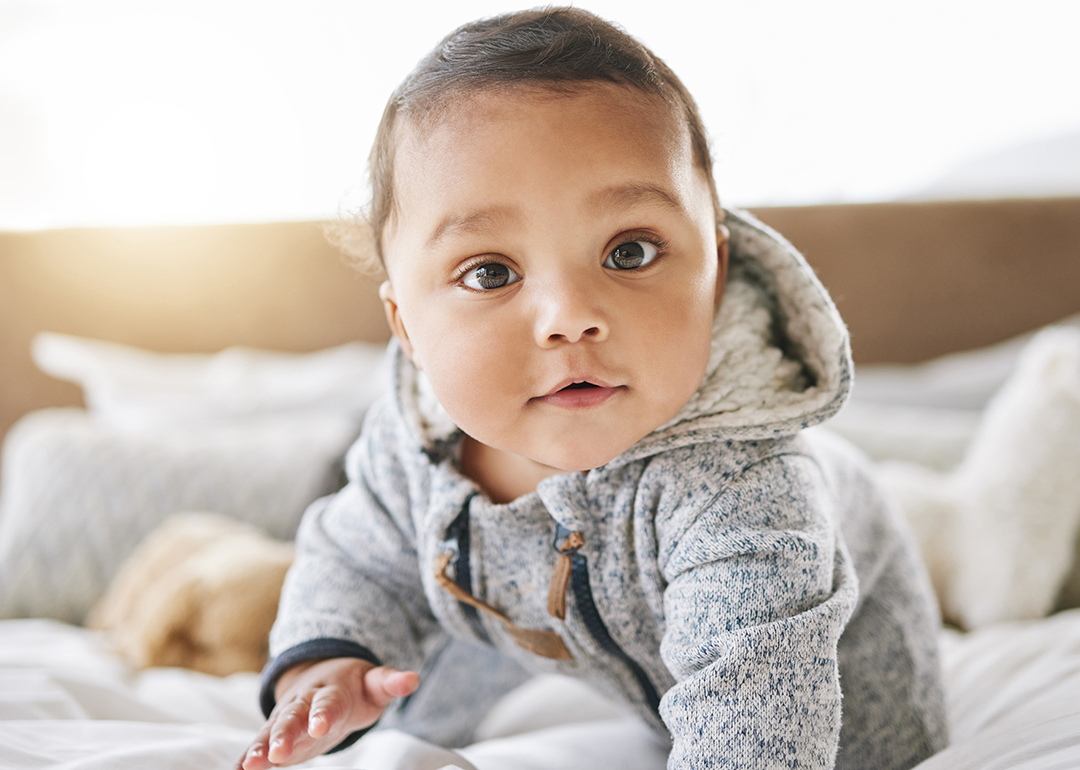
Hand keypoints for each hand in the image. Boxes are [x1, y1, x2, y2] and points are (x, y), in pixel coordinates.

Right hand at [238, 657, 419, 768]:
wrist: (321, 674)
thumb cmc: (353, 686)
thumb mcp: (373, 683)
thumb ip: (389, 683)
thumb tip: (413, 678)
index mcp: (330, 690)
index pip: (328, 702)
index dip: (323, 714)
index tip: (319, 727)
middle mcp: (303, 701)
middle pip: (293, 717)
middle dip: (284, 734)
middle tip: (277, 753)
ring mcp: (286, 716)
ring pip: (271, 730)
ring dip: (261, 747)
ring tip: (250, 766)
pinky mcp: (275, 732)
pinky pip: (259, 742)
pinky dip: (248, 755)